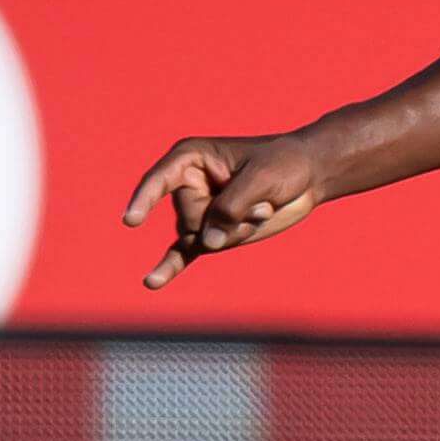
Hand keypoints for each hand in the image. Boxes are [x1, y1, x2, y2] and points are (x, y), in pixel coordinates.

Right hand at [123, 132, 330, 288]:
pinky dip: (170, 267)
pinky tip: (152, 282)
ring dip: (235, 232)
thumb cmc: (284, 164)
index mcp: (191, 158)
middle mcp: (189, 184)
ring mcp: (200, 210)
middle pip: (189, 218)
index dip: (144, 200)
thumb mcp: (260, 179)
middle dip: (226, 218)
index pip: (159, 181)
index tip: (131, 221)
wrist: (308, 176)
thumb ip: (230, 208)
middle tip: (260, 199)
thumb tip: (205, 243)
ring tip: (261, 208)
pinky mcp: (213, 232)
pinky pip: (184, 252)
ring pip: (201, 238)